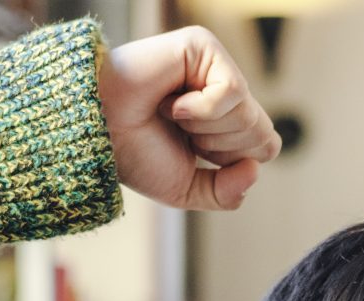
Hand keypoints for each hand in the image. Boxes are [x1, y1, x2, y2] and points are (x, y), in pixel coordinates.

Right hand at [98, 26, 280, 210]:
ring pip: (249, 114)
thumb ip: (227, 193)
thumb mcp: (188, 189)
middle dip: (221, 148)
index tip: (192, 152)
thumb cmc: (135, 156)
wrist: (97, 133)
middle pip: (263, 133)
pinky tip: (172, 102)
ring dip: (206, 130)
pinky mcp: (202, 45)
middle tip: (181, 133)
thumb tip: (255, 169)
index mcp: (225, 121)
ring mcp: (214, 64)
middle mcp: (223, 89)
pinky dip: (201, 111)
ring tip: (172, 115)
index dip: (232, 162)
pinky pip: (232, 92)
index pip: (266, 147)